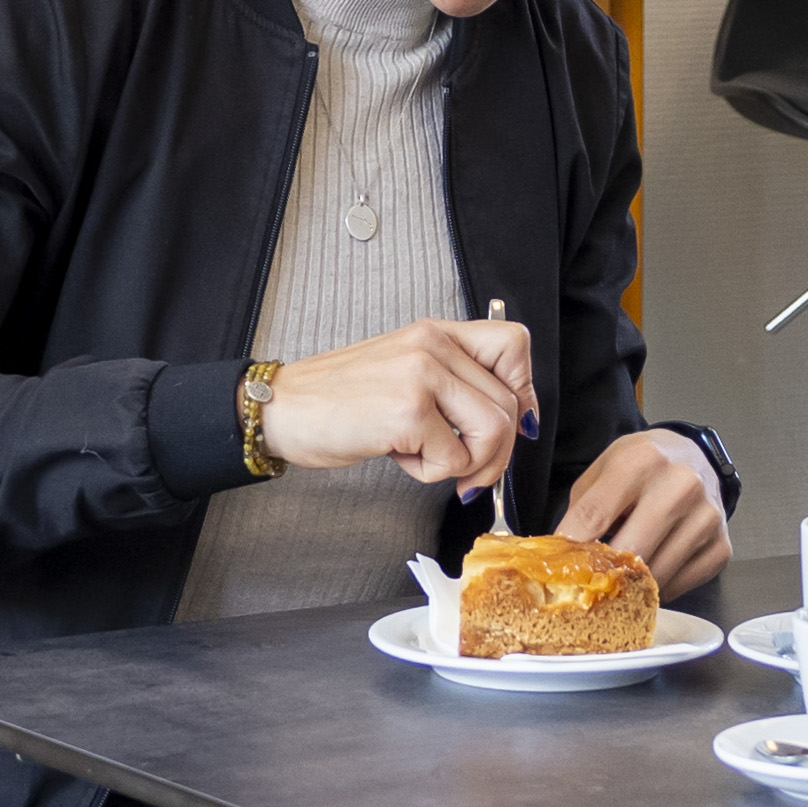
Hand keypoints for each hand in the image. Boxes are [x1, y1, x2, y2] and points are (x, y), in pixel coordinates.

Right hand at [262, 310, 531, 491]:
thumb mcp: (403, 371)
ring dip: (470, 464)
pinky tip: (400, 457)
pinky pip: (454, 459)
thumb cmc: (338, 399)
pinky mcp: (408, 412)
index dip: (523, 389)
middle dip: (497, 452)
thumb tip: (510, 423)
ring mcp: (422, 376)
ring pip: (493, 431)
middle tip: (470, 471)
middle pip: (508, 403)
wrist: (284, 408)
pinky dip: (431, 472)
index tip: (511, 422)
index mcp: (435, 333)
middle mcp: (433, 346)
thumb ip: (452, 385)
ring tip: (430, 462)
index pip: (513, 344)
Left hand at [557, 427, 728, 599]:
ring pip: (657, 574)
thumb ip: (584, 508)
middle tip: (588, 583)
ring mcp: (706, 517)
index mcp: (641, 460)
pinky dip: (660, 588)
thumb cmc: (642, 467)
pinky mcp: (721, 546)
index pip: (595, 514)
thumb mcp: (604, 469)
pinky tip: (651, 572)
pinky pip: (681, 586)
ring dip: (633, 584)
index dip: (571, 547)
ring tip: (621, 576)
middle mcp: (680, 485)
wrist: (694, 458)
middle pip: (631, 550)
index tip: (557, 569)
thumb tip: (563, 558)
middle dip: (604, 573)